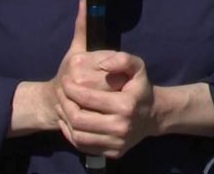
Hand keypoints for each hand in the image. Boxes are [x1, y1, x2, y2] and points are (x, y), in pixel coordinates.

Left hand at [53, 0, 156, 158]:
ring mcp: (117, 143)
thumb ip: (122, 59)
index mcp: (125, 105)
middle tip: (60, 92)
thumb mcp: (137, 67)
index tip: (65, 80)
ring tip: (61, 105)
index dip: (70, 88)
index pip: (86, 98)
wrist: (153, 115)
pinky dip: (70, 134)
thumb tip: (103, 63)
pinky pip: (83, 146)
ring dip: (64, 119)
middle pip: (79, 119)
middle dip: (64, 104)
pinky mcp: (113, 153)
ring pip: (78, 135)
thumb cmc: (140, 88)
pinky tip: (67, 120)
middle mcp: (121, 127)